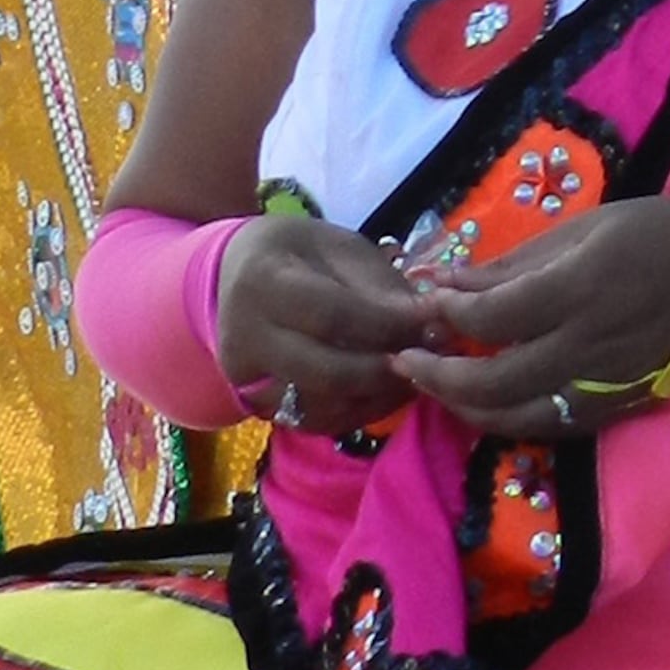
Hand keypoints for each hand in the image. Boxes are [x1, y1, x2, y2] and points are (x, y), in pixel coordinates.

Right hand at [214, 216, 437, 432]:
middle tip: (429, 358)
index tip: (432, 324)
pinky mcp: (254, 404)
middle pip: (327, 373)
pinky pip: (313, 421)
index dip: (388, 326)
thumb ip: (379, 286)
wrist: (237, 274)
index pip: (333, 316)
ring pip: (322, 407)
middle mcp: (244, 335)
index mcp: (264, 280)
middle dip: (387, 371)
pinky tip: (385, 391)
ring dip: (378, 397)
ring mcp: (245, 377)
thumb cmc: (301, 254)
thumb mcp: (340, 248)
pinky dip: (357, 413)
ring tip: (413, 374)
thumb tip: (425, 324)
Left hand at [389, 197, 669, 439]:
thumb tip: (444, 282)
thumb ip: (513, 263)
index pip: (488, 320)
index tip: (426, 301)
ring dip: (464, 407)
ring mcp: (603, 385)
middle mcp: (588, 345)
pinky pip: (548, 426)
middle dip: (436, 377)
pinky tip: (488, 400)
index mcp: (581, 288)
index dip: (445, 317)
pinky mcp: (617, 409)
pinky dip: (508, 418)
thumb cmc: (664, 234)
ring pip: (514, 418)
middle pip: (490, 383)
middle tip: (406, 360)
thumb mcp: (589, 228)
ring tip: (438, 385)